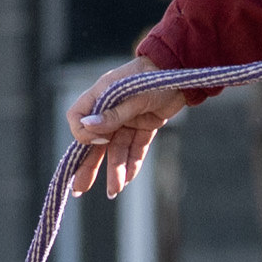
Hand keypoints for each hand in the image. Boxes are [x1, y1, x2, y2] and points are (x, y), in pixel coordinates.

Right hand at [65, 65, 195, 198]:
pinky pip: (136, 147)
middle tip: (80, 188)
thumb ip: (112, 114)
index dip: (83, 133)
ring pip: (117, 148)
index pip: (78, 117)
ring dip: (116, 168)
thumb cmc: (154, 77)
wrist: (182, 72)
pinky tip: (129, 178)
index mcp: (101, 95)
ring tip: (115, 190)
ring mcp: (128, 118)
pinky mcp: (144, 125)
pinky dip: (133, 162)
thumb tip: (87, 127)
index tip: (97, 140)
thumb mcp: (133, 96)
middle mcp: (111, 108)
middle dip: (89, 164)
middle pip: (95, 140)